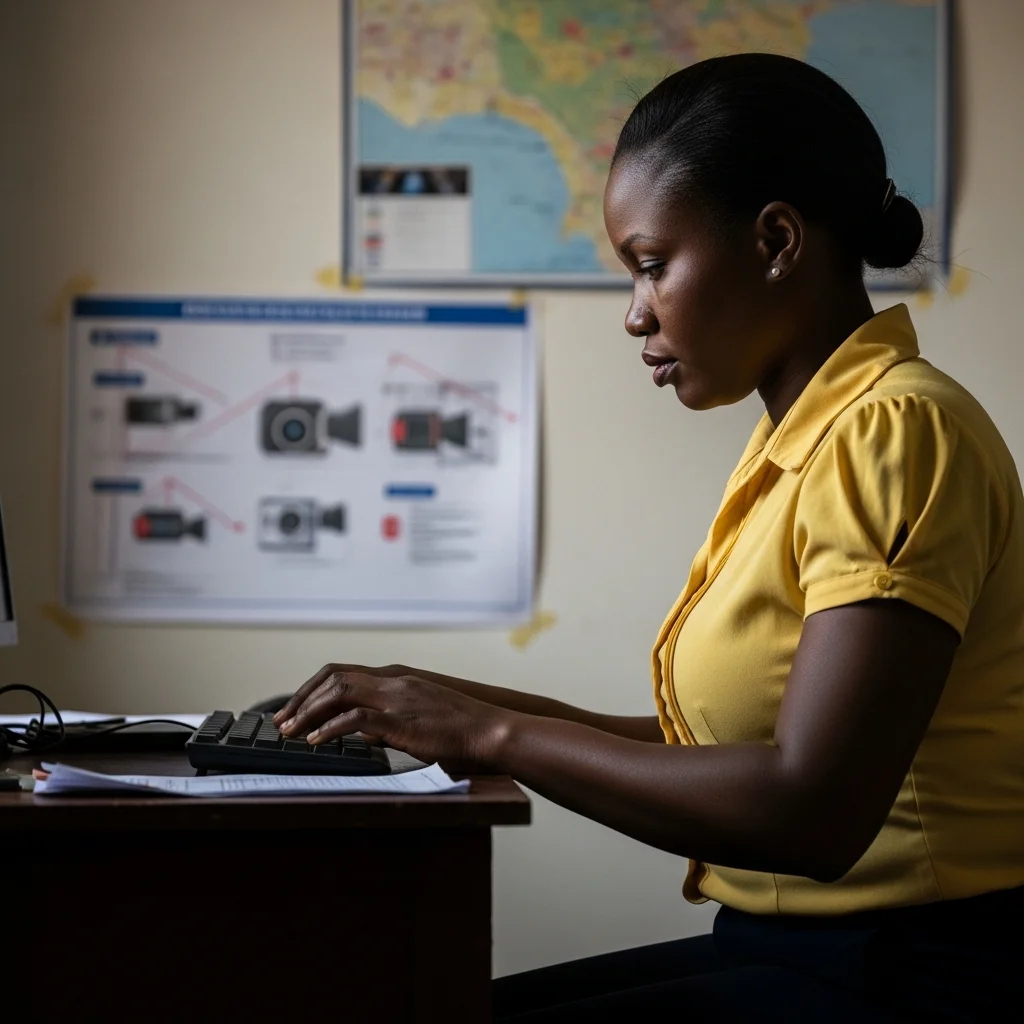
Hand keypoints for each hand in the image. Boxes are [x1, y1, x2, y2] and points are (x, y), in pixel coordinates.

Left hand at [274, 664, 509, 772]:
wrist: (491, 731)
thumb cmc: (461, 731)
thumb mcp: (420, 718)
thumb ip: (390, 720)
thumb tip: (363, 731)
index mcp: (397, 679)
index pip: (344, 672)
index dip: (314, 689)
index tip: (296, 709)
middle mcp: (393, 682)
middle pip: (334, 677)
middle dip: (302, 698)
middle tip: (282, 721)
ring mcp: (396, 698)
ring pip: (339, 692)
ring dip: (309, 712)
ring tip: (291, 731)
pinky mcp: (400, 720)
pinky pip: (355, 719)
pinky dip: (330, 729)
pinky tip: (317, 742)